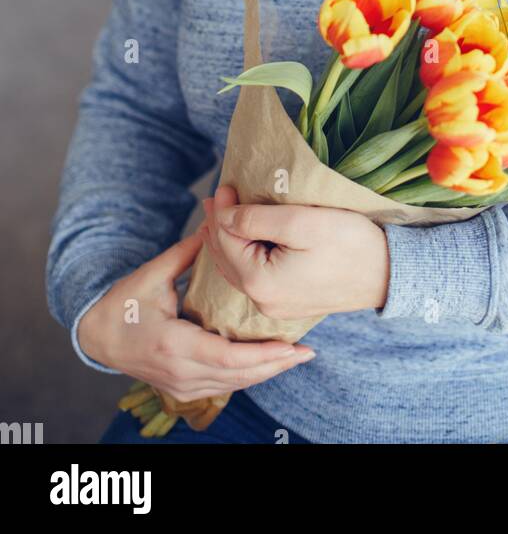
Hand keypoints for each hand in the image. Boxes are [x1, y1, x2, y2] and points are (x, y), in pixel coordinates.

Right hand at [76, 228, 315, 401]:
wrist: (96, 336)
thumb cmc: (123, 304)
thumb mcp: (151, 275)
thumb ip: (185, 253)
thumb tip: (215, 224)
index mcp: (173, 344)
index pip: (226, 355)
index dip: (262, 354)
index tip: (291, 346)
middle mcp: (180, 372)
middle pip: (237, 375)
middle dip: (274, 365)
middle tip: (306, 353)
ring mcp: (181, 385)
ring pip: (233, 384)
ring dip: (265, 373)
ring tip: (295, 357)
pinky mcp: (183, 389)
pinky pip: (224, 385)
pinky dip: (247, 375)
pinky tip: (268, 364)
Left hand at [202, 185, 390, 321]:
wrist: (389, 273)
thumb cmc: (349, 243)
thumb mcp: (301, 221)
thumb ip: (256, 219)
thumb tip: (224, 215)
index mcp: (260, 283)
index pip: (226, 242)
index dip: (220, 212)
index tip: (223, 186)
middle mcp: (263, 302)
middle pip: (227, 260)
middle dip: (219, 228)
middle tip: (213, 200)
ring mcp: (278, 307)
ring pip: (239, 271)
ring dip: (230, 242)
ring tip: (224, 218)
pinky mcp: (291, 303)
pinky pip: (256, 278)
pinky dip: (245, 256)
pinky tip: (248, 242)